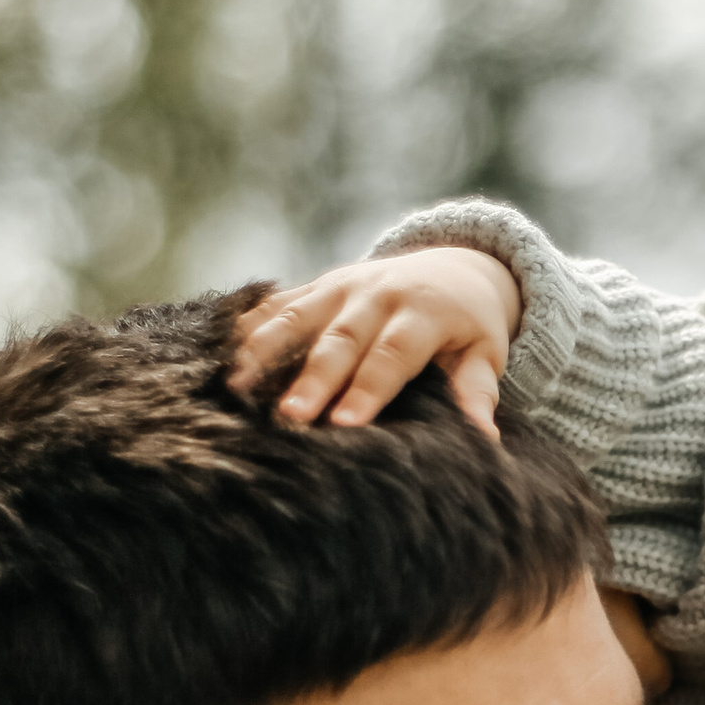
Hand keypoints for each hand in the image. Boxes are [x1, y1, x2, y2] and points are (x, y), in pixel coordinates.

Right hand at [227, 247, 522, 436]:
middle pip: (341, 340)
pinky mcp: (318, 285)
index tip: (345, 425)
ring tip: (236, 387)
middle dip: (313, 379)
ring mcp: (342, 286)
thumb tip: (483, 437)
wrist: (453, 267)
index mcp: (424, 312)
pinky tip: (218, 352)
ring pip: (298, 317)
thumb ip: (478, 389)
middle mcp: (378, 294)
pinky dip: (250, 326)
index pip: (392, 356)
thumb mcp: (485, 352)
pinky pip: (279, 304)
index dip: (367, 390)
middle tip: (288, 417)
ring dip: (266, 351)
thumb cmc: (469, 326)